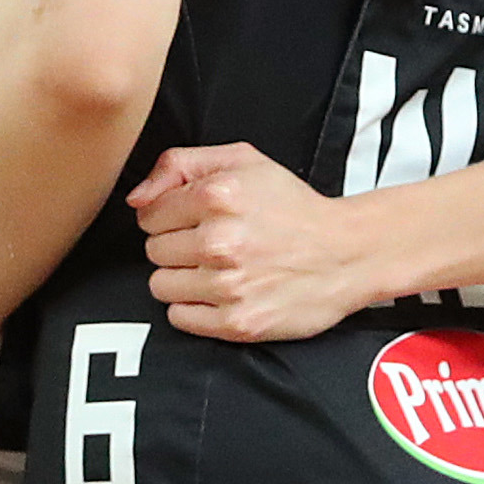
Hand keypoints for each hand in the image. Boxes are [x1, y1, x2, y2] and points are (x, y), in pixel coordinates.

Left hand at [131, 144, 386, 341]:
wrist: (347, 253)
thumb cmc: (292, 207)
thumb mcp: (243, 161)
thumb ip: (180, 164)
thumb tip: (136, 198)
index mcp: (218, 195)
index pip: (149, 214)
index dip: (170, 216)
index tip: (196, 220)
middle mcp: (220, 241)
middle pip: (153, 250)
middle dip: (178, 246)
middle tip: (213, 244)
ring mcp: (228, 285)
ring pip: (160, 286)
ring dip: (183, 279)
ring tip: (217, 269)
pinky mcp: (236, 322)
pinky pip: (178, 318)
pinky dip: (194, 308)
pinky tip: (222, 293)